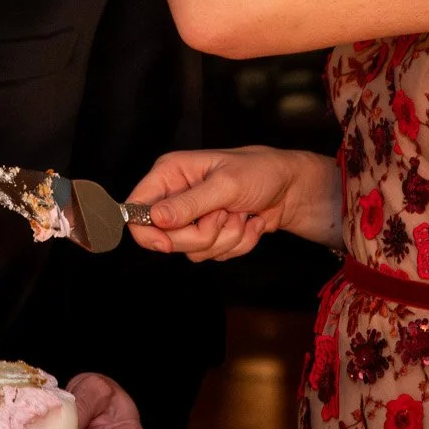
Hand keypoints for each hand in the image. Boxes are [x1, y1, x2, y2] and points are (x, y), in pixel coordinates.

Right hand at [127, 146, 341, 260]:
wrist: (291, 189)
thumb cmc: (260, 172)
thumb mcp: (226, 184)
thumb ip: (189, 204)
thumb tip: (155, 218)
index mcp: (170, 174)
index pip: (136, 208)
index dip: (146, 231)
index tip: (166, 243)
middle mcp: (176, 197)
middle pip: (165, 238)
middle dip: (202, 234)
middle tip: (224, 214)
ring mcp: (193, 219)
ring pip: (193, 251)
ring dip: (226, 237)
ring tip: (240, 214)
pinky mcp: (210, 235)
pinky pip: (214, 255)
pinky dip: (237, 243)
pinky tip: (247, 222)